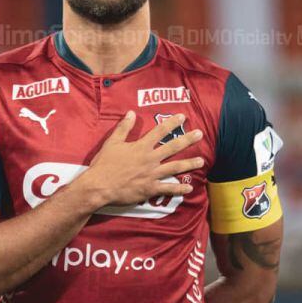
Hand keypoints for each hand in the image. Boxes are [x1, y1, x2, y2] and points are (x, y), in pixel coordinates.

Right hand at [77, 111, 202, 209]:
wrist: (99, 186)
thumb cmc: (104, 164)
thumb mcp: (112, 142)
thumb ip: (124, 128)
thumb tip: (130, 113)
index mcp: (141, 147)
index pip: (160, 131)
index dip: (172, 123)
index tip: (183, 117)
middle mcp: (150, 159)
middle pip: (172, 147)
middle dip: (187, 140)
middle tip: (200, 134)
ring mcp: (152, 175)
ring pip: (175, 168)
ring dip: (189, 164)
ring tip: (201, 161)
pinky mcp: (150, 189)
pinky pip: (168, 189)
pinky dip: (179, 189)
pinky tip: (189, 189)